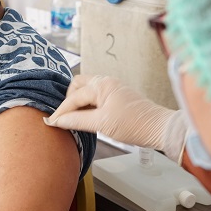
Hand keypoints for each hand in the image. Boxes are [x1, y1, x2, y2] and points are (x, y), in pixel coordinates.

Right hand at [45, 75, 178, 150]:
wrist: (160, 128)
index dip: (61, 111)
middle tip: (64, 116)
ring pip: (87, 90)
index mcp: (101, 85)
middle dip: (68, 99)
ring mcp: (112, 88)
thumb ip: (77, 121)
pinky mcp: (117, 97)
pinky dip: (87, 104)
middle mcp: (106, 82)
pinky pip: (96, 96)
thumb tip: (58, 121)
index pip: (74, 96)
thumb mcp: (102, 124)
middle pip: (78, 85)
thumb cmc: (134, 124)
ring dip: (78, 102)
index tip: (51, 122)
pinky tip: (87, 117)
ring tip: (74, 118)